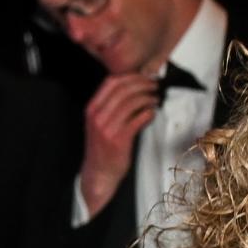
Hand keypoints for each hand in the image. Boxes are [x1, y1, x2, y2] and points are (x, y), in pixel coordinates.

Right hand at [78, 71, 159, 216]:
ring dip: (148, 98)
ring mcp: (107, 128)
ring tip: (155, 100)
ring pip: (132, 102)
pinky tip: (152, 114)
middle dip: (142, 84)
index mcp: (91, 109)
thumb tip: (134, 88)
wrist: (99, 171)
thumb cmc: (103, 146)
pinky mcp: (119, 139)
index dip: (130, 76)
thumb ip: (111, 106)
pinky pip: (139, 119)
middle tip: (154, 86)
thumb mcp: (100, 123)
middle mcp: (97, 116)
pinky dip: (149, 113)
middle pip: (123, 90)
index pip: (110, 83)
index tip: (143, 77)